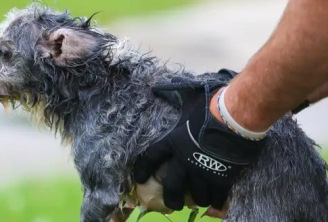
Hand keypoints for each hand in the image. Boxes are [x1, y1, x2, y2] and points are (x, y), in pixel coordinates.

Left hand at [133, 72, 266, 210]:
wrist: (235, 117)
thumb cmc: (210, 106)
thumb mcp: (187, 98)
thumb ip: (173, 95)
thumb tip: (157, 87)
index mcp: (173, 142)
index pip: (151, 158)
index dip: (143, 170)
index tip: (139, 178)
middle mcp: (184, 161)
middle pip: (173, 186)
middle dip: (171, 198)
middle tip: (173, 203)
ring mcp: (203, 171)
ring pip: (197, 194)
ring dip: (197, 199)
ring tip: (198, 200)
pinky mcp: (221, 177)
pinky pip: (217, 195)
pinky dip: (216, 201)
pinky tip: (216, 202)